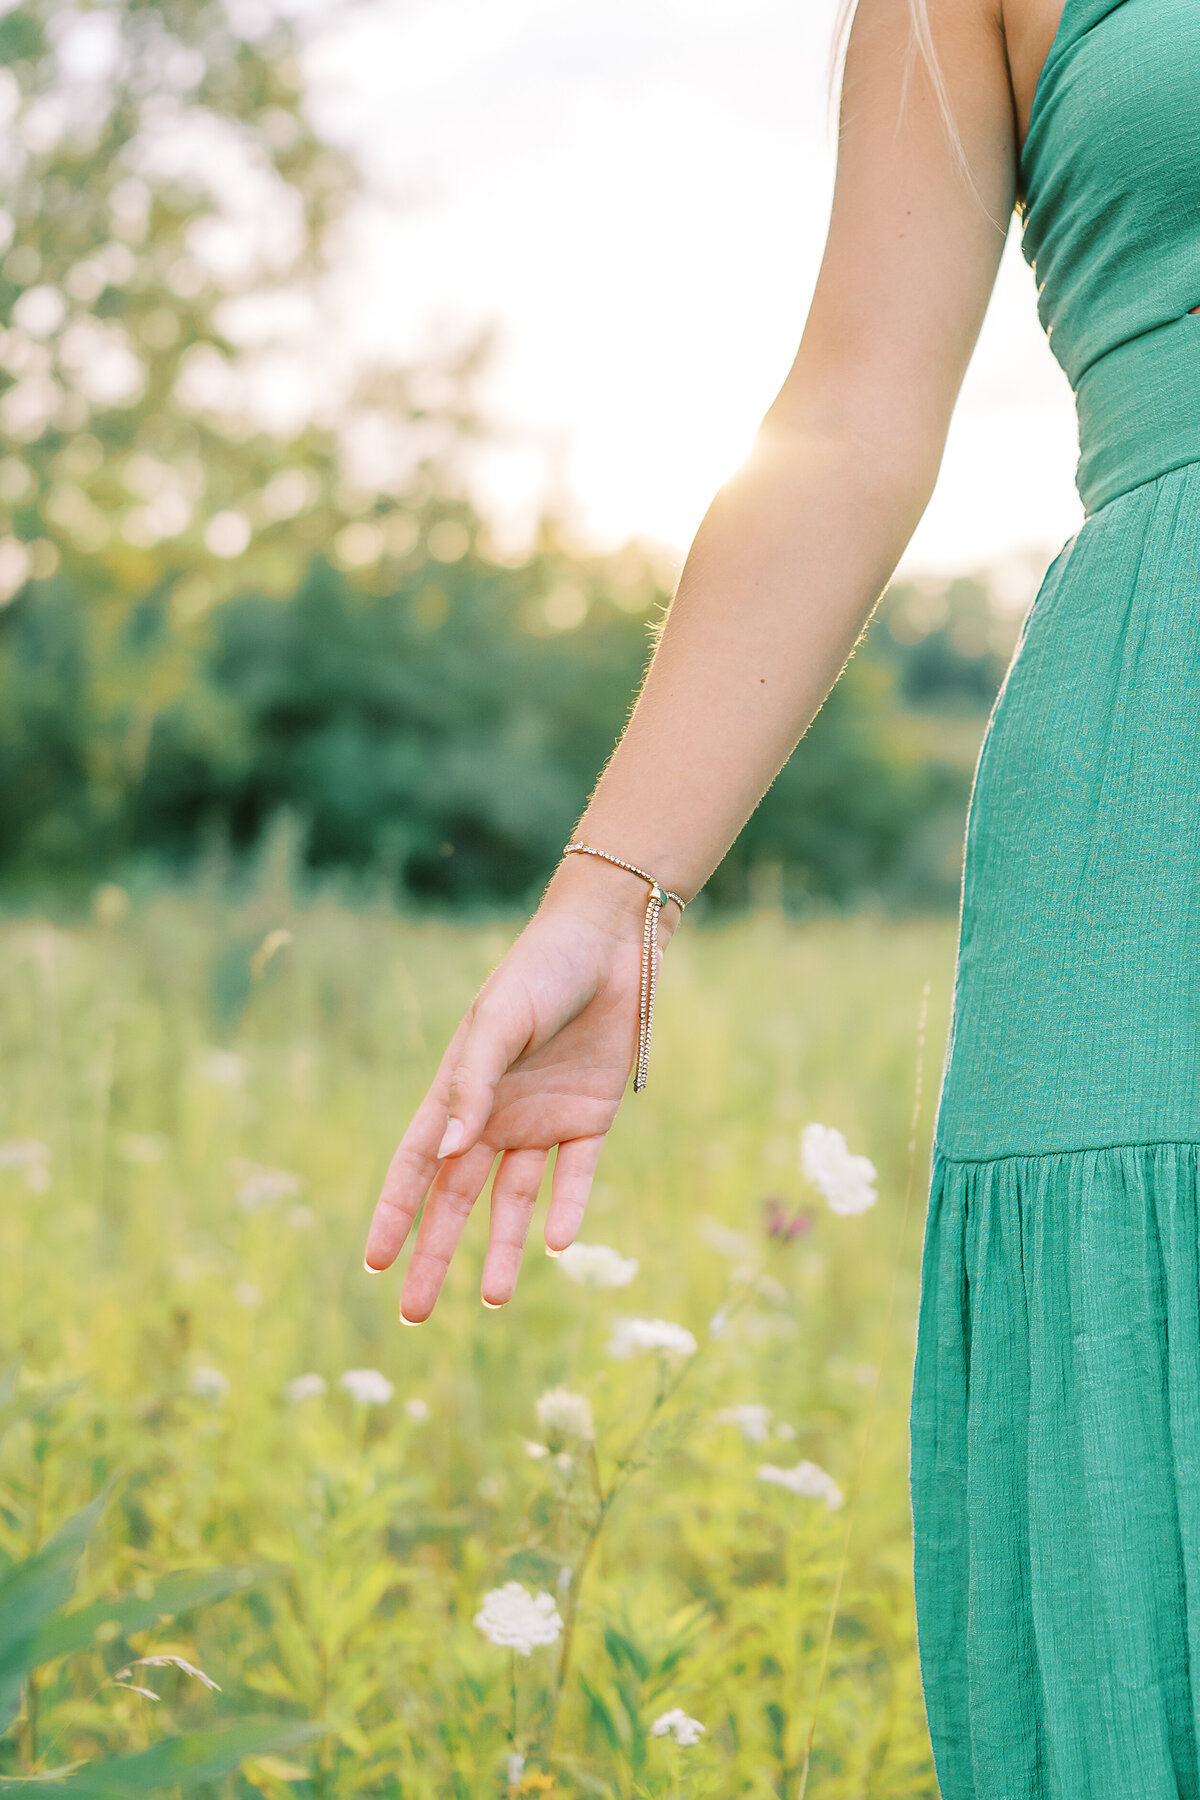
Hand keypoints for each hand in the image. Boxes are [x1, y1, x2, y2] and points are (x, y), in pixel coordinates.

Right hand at [363, 863, 676, 1320]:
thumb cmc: (541, 971)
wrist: (611, 942)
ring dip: (503, 1249)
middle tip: (415, 1314)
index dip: (394, 1215)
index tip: (373, 1265)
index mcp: (458, 1091)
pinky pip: (576, 1176)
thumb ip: (472, 1086)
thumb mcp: (499, 1024)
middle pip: (457, 1200)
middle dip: (435, 1255)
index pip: (415, 1166)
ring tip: (494, 1302)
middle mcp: (494, 1115)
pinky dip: (567, 1210)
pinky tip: (555, 1247)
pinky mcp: (591, 1118)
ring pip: (514, 1201)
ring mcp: (542, 1120)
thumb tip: (445, 1155)